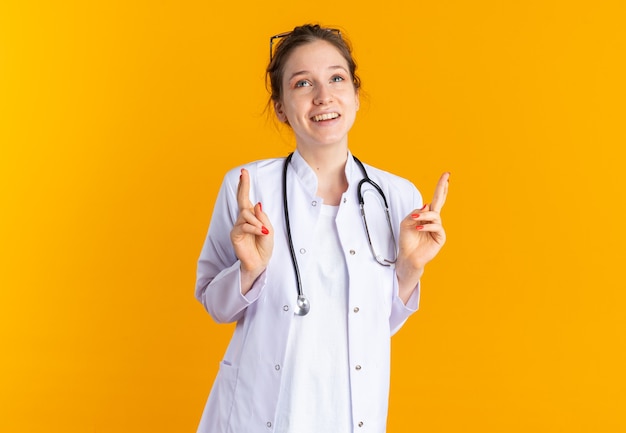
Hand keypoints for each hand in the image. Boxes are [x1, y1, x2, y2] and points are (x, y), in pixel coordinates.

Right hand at [230, 168, 273, 292]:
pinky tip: (259, 233)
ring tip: (262, 231)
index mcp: (252, 216)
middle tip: (244, 174)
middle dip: (243, 186)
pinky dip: (253, 228)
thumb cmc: (264, 247)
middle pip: (241, 199)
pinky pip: (244, 226)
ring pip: (245, 214)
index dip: (244, 185)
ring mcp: (238, 226)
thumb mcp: (268, 230)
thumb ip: (262, 217)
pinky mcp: (235, 235)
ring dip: (256, 221)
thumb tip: (256, 204)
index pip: (246, 198)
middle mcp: (243, 219)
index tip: (243, 172)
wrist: (260, 262)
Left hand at [396, 172, 448, 295]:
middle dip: (443, 188)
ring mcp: (438, 228)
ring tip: (415, 221)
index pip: (434, 199)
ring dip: (424, 216)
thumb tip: (427, 206)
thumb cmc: (407, 240)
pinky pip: (436, 227)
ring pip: (435, 215)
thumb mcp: (406, 222)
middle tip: (447, 176)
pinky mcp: (440, 237)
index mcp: (426, 215)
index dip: (440, 187)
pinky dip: (426, 226)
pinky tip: (419, 228)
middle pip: (440, 201)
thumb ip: (415, 212)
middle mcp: (434, 220)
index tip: (446, 175)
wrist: (408, 256)